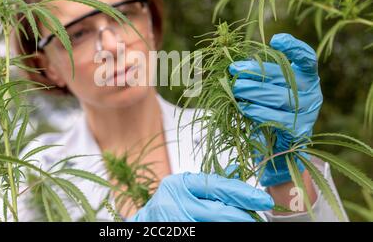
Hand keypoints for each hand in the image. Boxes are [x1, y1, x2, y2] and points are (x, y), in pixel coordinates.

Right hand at [128, 172, 273, 221]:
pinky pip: (208, 232)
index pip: (218, 187)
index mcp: (179, 185)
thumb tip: (238, 174)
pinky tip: (235, 226)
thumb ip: (209, 184)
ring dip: (237, 223)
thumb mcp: (185, 189)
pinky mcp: (182, 234)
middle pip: (221, 211)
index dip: (244, 194)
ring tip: (249, 221)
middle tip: (260, 217)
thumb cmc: (166, 206)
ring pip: (219, 224)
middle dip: (244, 215)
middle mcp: (177, 203)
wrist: (145, 225)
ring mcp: (179, 221)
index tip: (263, 200)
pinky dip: (223, 230)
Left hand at [229, 33, 322, 186]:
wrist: (276, 147)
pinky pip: (276, 119)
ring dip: (253, 91)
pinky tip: (243, 107)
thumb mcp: (266, 88)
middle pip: (285, 77)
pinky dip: (257, 111)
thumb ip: (258, 74)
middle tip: (233, 70)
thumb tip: (234, 64)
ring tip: (234, 88)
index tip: (276, 40)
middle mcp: (312, 94)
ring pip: (279, 97)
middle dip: (256, 72)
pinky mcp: (299, 132)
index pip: (307, 59)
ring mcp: (308, 114)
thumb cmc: (269, 109)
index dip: (295, 48)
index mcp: (307, 78)